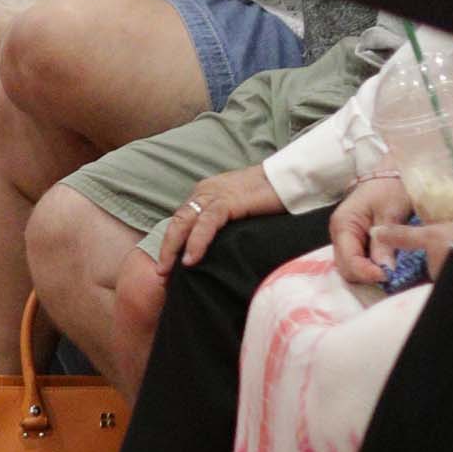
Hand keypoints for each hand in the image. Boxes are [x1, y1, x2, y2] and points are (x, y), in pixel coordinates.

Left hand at [161, 164, 285, 266]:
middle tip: (161, 273)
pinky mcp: (228, 200)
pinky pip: (206, 223)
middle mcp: (206, 191)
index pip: (182, 220)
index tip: (168, 265)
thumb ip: (226, 225)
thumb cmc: (272, 197)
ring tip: (167, 270)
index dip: (172, 242)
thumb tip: (218, 250)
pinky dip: (196, 242)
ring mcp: (215, 194)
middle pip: (177, 221)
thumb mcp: (241, 212)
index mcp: (207, 193)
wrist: (291, 178)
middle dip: (166, 248)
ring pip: (185, 222)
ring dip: (173, 248)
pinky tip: (191, 260)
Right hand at [328, 170, 427, 297]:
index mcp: (343, 225)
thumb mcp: (390, 213)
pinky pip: (357, 260)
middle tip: (390, 275)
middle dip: (366, 275)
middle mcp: (339, 234)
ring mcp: (345, 238)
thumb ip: (384, 243)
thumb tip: (385, 270)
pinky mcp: (354, 240)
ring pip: (350, 267)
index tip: (388, 276)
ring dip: (368, 272)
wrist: (392, 173)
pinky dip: (370, 266)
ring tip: (389, 271)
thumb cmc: (390, 187)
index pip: (348, 259)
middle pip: (345, 267)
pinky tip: (385, 264)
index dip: (366, 272)